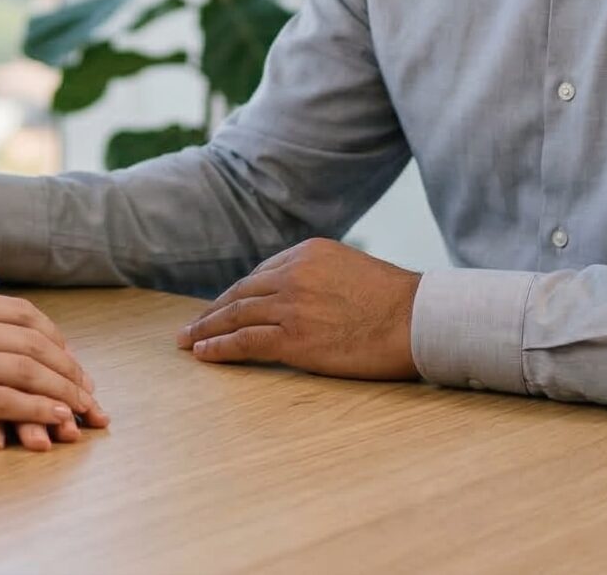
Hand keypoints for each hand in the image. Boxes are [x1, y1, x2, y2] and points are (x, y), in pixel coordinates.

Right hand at [0, 272, 110, 450]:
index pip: (19, 312)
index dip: (53, 335)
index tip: (69, 358)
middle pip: (32, 340)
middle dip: (68, 365)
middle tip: (89, 388)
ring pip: (26, 369)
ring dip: (63, 390)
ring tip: (84, 408)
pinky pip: (6, 400)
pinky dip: (39, 409)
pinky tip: (57, 419)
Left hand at [176, 238, 421, 380]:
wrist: (418, 319)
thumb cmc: (397, 302)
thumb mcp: (352, 269)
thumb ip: (321, 276)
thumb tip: (304, 296)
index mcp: (307, 252)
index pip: (260, 275)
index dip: (236, 295)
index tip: (220, 308)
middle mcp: (292, 274)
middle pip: (240, 293)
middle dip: (212, 311)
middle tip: (190, 327)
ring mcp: (291, 305)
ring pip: (235, 316)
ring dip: (206, 330)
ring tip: (188, 342)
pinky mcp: (293, 337)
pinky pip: (244, 341)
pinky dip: (219, 347)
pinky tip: (204, 354)